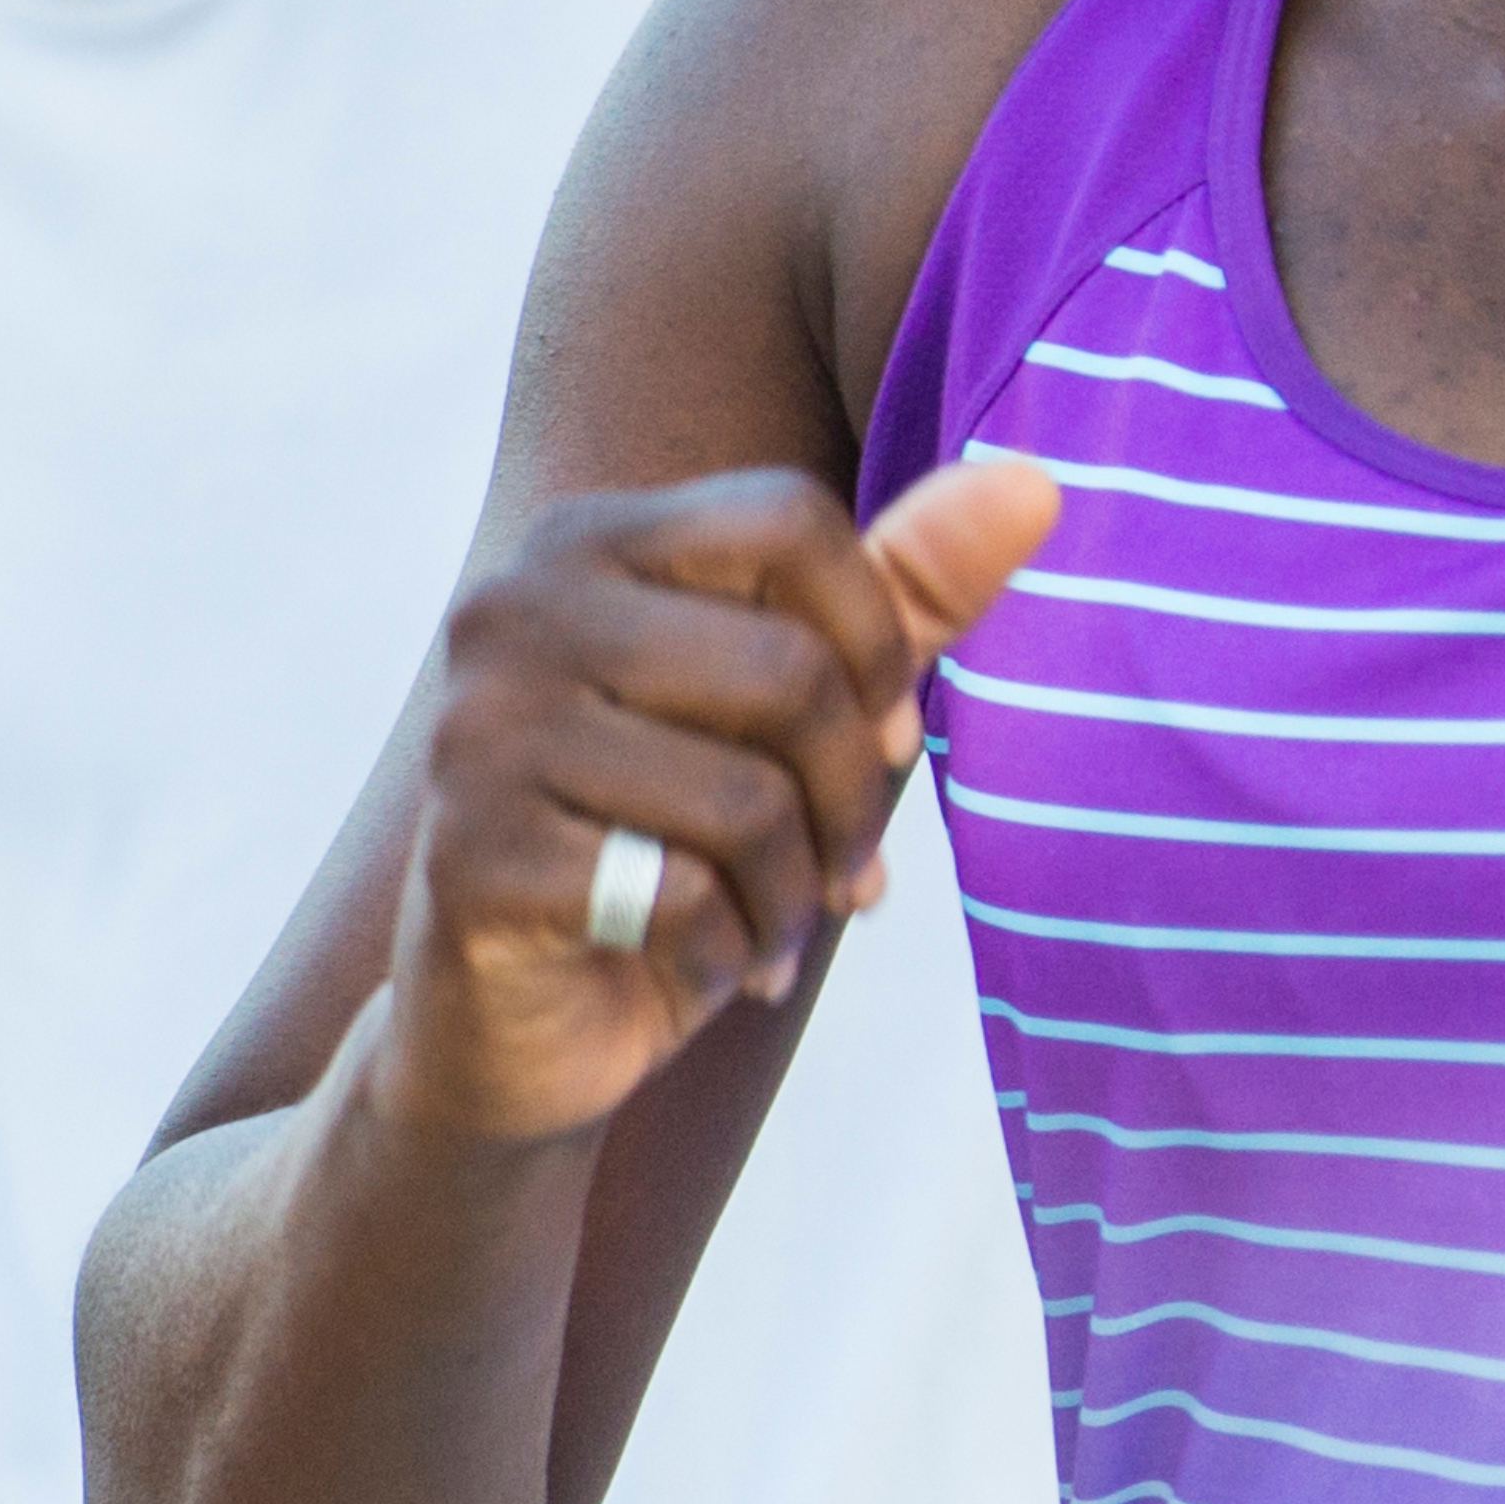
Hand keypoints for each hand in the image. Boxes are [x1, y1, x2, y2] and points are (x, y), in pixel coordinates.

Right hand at [364, 453, 1062, 1150]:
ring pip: (744, 800)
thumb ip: (900, 592)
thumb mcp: (793, 712)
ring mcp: (477, 735)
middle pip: (788, 670)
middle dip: (851, 799)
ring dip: (795, 897)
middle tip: (838, 872)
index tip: (880, 735)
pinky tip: (697, 968)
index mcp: (585, 544)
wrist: (508, 1021)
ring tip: (770, 928)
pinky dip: (726, 955)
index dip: (877, 640)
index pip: (789, 522)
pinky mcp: (468, 858)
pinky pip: (679, 898)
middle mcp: (509, 613)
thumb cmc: (664, 841)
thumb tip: (1036, 482)